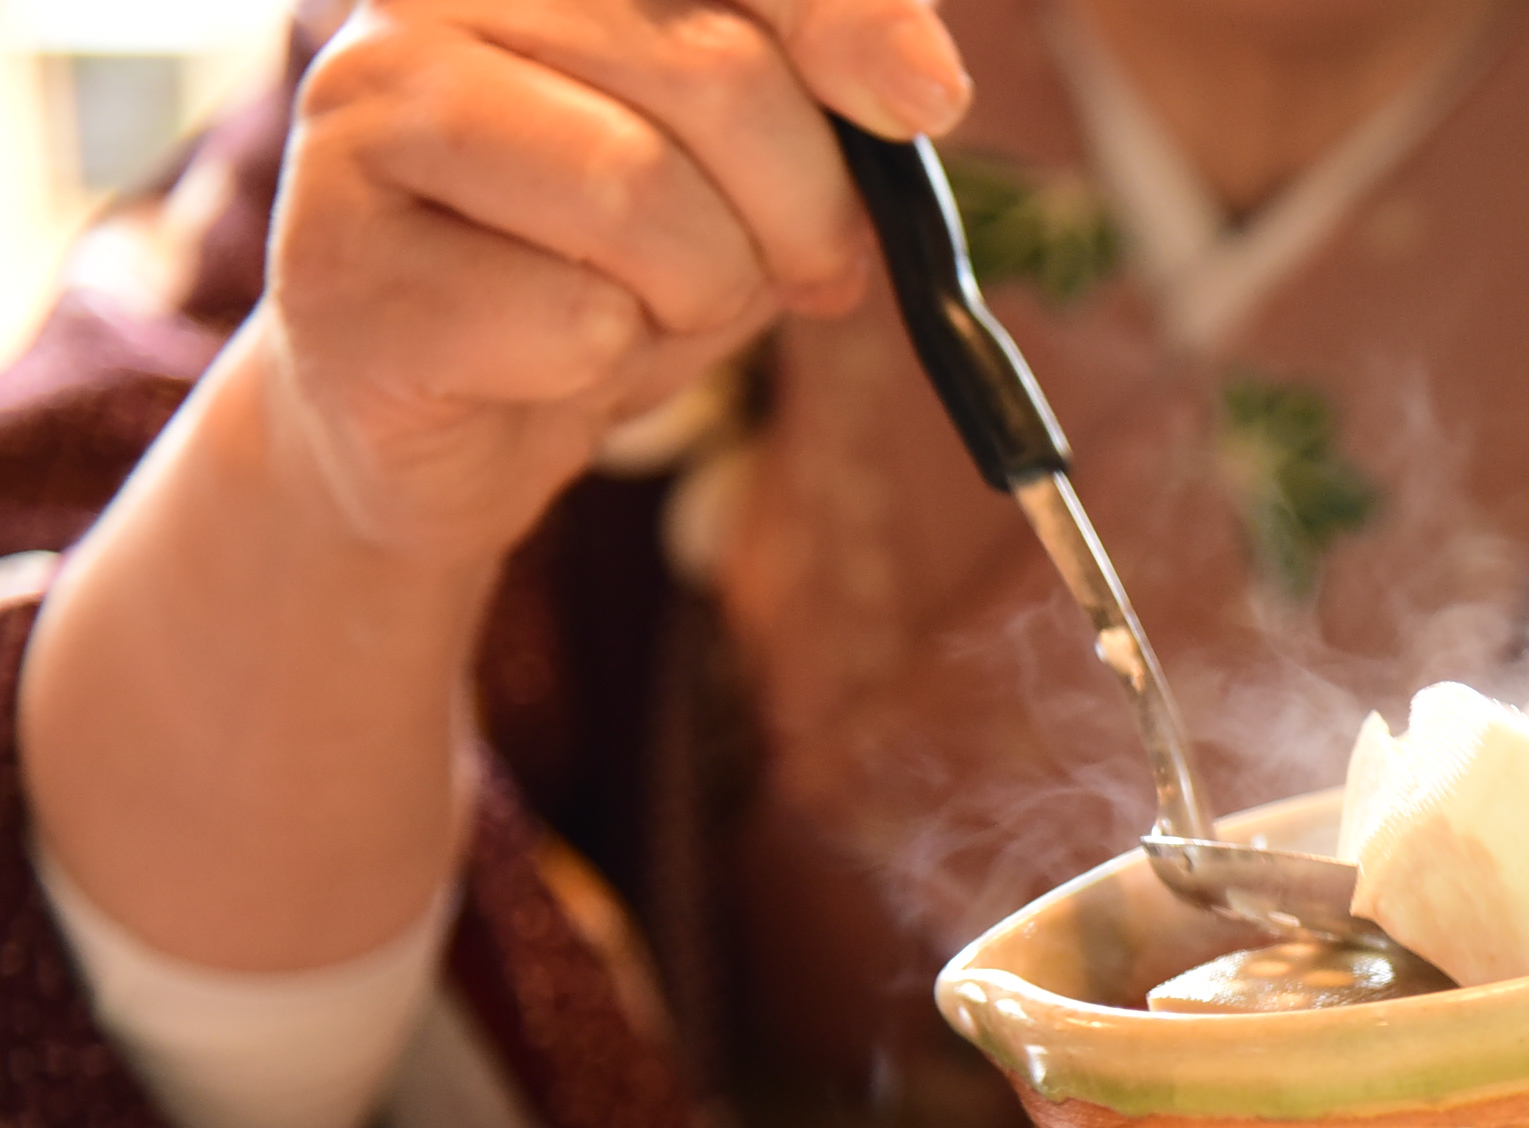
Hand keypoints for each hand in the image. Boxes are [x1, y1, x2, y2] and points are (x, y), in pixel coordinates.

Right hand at [265, 0, 970, 564]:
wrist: (432, 423)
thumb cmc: (592, 273)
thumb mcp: (735, 175)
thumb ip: (815, 101)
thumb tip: (921, 84)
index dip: (845, 18)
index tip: (930, 96)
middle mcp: (418, 3)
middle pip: (713, 75)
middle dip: (796, 210)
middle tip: (786, 273)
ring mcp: (360, 122)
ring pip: (643, 194)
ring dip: (701, 295)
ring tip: (645, 313)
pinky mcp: (337, 271)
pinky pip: (573, 322)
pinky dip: (607, 368)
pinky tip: (541, 360)